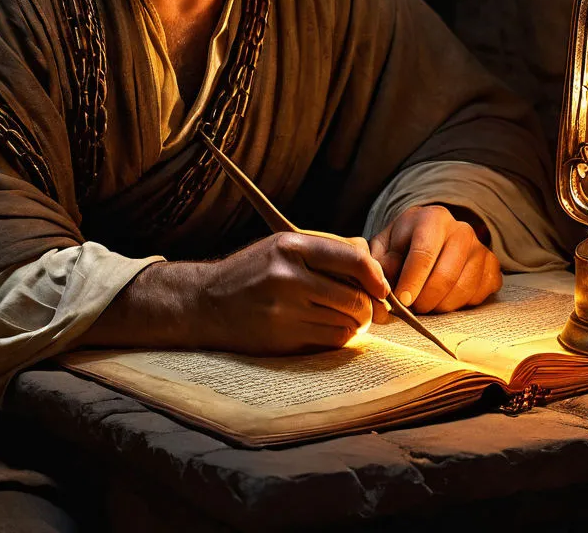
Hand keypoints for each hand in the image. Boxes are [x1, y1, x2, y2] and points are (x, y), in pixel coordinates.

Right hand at [166, 232, 389, 354]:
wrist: (206, 302)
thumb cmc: (253, 270)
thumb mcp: (284, 245)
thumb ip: (327, 250)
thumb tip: (374, 269)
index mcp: (291, 247)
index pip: (353, 261)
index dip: (376, 277)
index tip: (381, 288)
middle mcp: (288, 277)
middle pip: (354, 299)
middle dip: (369, 308)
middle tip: (368, 309)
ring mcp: (284, 312)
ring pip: (346, 325)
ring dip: (355, 325)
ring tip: (346, 318)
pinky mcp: (282, 340)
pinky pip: (330, 342)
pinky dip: (339, 338)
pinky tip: (330, 329)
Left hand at [369, 205, 501, 314]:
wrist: (432, 236)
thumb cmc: (404, 242)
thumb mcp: (385, 244)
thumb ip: (380, 262)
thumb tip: (386, 285)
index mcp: (433, 218)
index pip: (424, 253)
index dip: (412, 281)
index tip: (402, 301)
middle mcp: (462, 230)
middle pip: (446, 275)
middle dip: (425, 300)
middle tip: (412, 310)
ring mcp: (481, 248)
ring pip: (463, 290)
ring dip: (440, 306)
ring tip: (425, 305)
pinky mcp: (493, 267)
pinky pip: (478, 297)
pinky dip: (459, 306)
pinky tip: (444, 299)